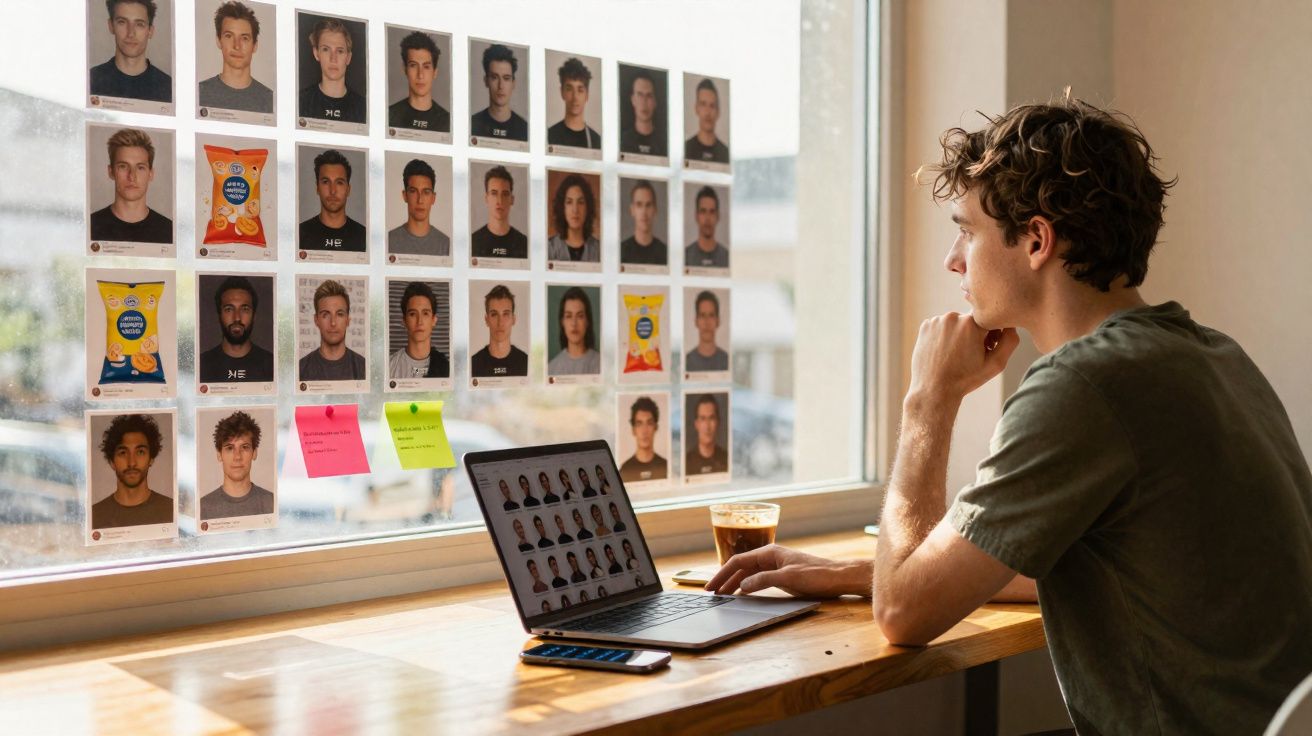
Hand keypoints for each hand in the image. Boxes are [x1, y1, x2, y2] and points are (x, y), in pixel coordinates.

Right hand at [704, 545, 871, 597]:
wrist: (838, 578)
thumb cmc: (817, 575)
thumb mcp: (788, 578)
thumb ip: (763, 580)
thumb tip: (742, 585)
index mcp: (770, 553)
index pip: (738, 561)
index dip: (722, 574)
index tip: (711, 586)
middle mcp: (770, 557)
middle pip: (741, 567)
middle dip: (725, 579)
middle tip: (711, 593)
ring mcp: (776, 566)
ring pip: (748, 573)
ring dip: (734, 583)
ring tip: (722, 595)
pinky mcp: (782, 576)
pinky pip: (758, 579)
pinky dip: (746, 586)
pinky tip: (741, 594)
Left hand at [908, 313, 1018, 401]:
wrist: (934, 389)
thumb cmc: (966, 379)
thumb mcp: (996, 364)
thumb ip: (1010, 341)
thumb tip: (1011, 324)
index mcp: (971, 323)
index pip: (990, 319)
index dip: (991, 334)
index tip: (987, 347)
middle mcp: (953, 317)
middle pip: (972, 320)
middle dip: (975, 333)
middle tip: (972, 353)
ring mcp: (936, 320)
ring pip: (956, 322)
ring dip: (959, 334)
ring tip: (957, 354)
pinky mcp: (925, 325)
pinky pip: (941, 325)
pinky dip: (945, 335)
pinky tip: (944, 352)